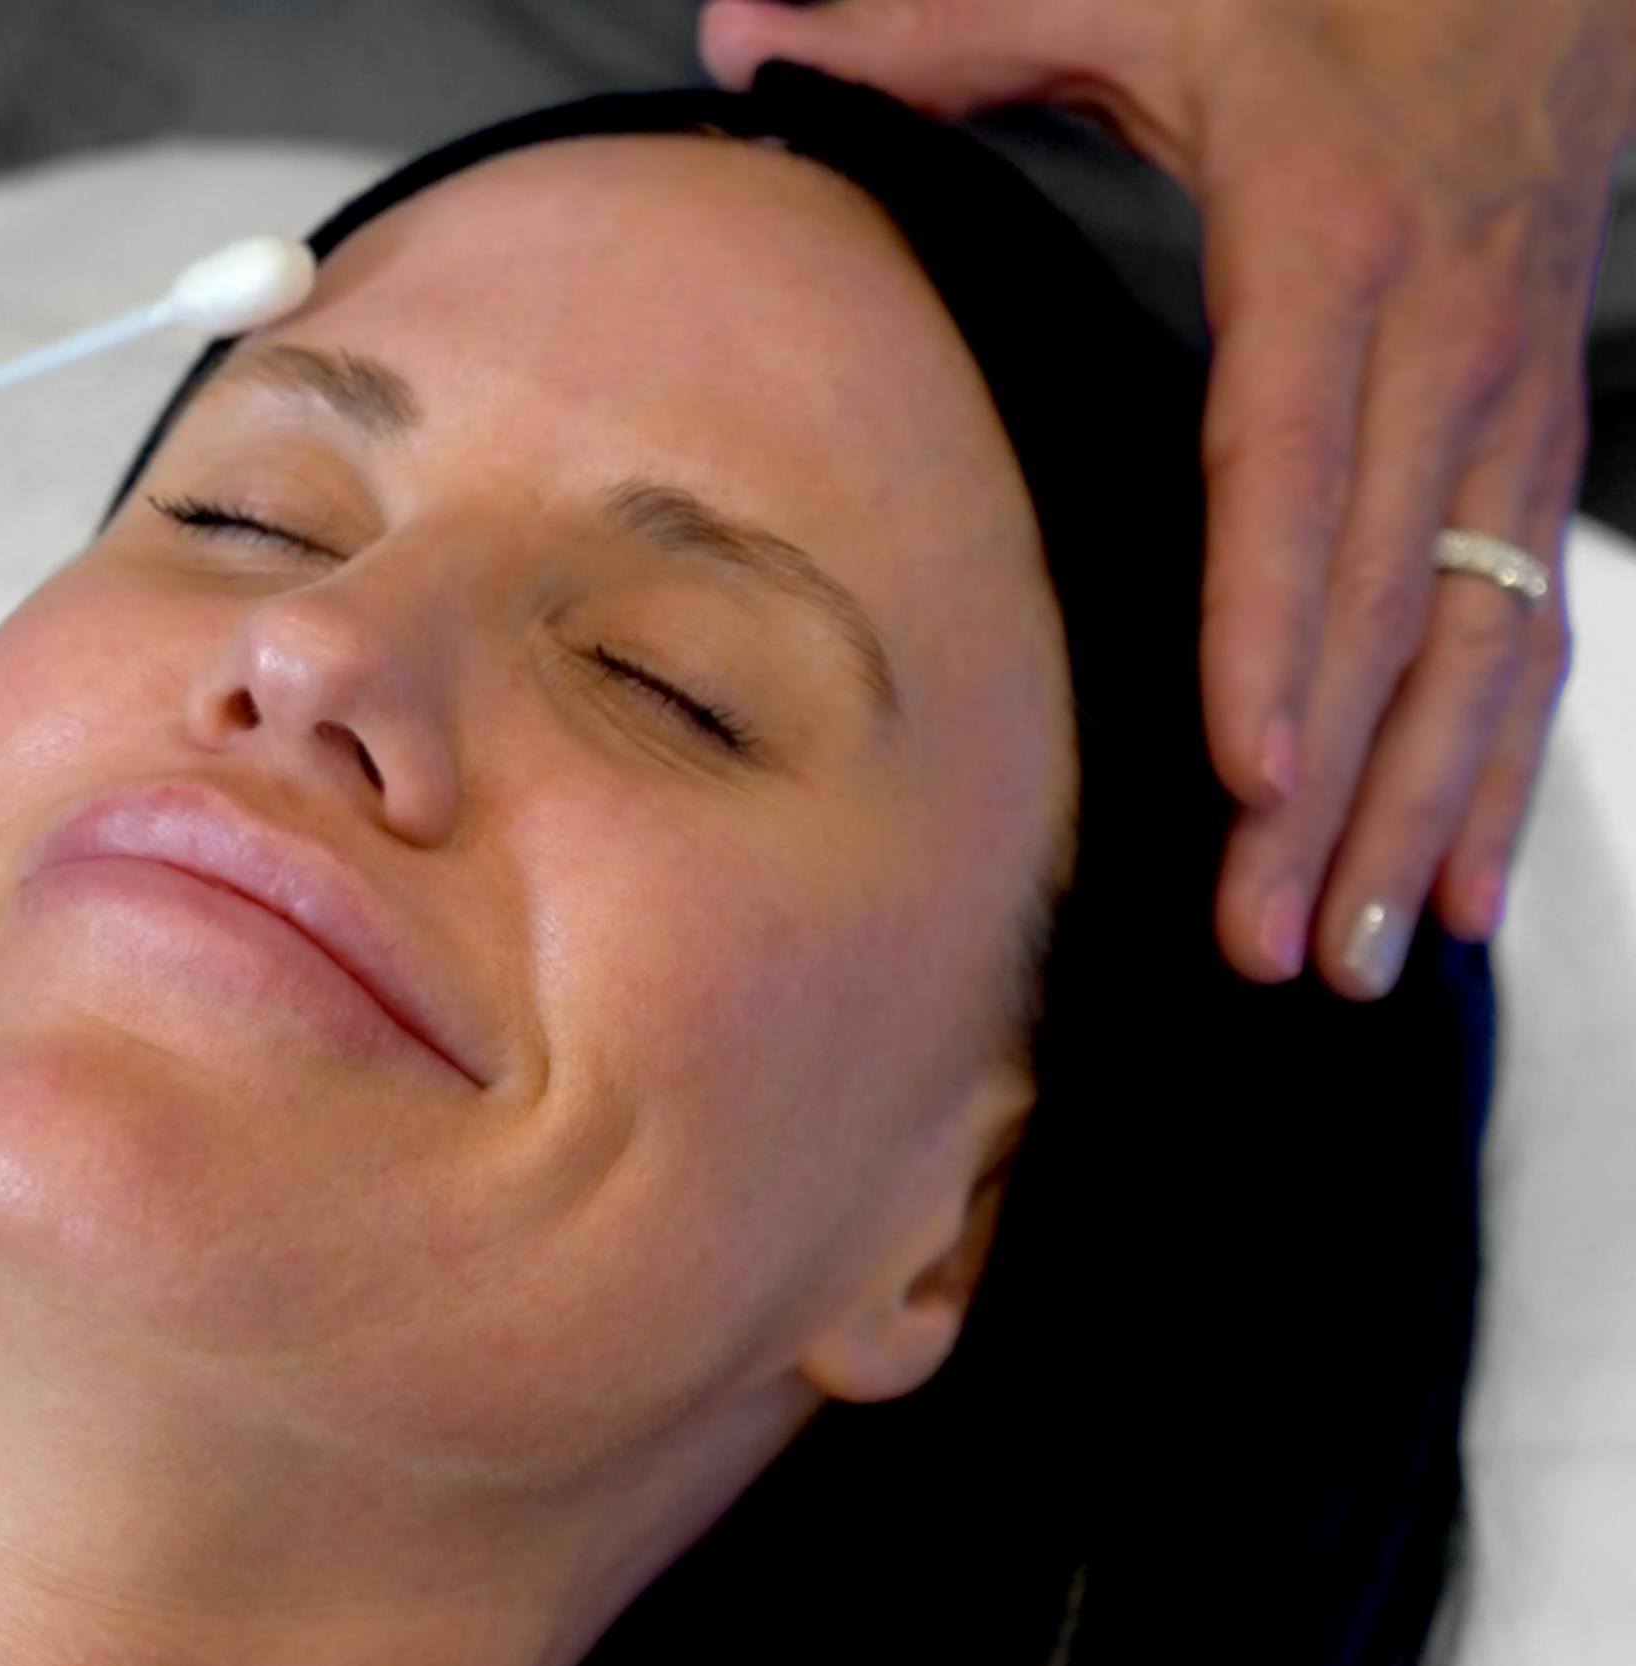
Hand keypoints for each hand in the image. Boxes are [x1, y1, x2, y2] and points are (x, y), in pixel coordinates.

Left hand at [702, 0, 1629, 998]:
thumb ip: (946, 30)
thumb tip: (747, 37)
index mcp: (1331, 248)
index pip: (1293, 469)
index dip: (1273, 629)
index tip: (1246, 775)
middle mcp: (1442, 345)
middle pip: (1383, 600)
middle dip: (1332, 790)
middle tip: (1265, 942)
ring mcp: (1506, 407)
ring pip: (1475, 643)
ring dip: (1421, 813)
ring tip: (1353, 961)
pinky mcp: (1530, 445)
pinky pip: (1532, 625)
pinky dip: (1505, 765)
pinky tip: (1464, 888)